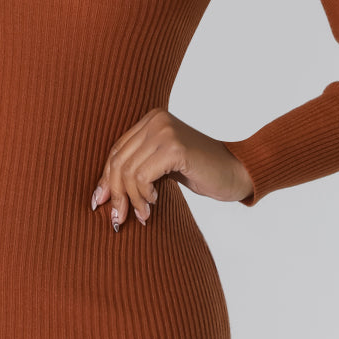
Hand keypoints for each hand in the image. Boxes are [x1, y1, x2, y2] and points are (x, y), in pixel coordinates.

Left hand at [90, 108, 254, 227]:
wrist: (238, 172)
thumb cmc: (201, 172)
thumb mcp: (162, 167)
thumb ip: (136, 169)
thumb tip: (101, 194)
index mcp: (151, 119)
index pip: (116, 151)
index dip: (105, 179)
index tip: (100, 203)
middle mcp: (156, 120)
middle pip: (118, 161)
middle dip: (115, 194)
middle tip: (118, 219)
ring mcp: (165, 131)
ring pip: (127, 172)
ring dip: (132, 200)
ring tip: (143, 215)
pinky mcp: (174, 148)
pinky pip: (142, 177)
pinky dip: (143, 195)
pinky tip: (155, 202)